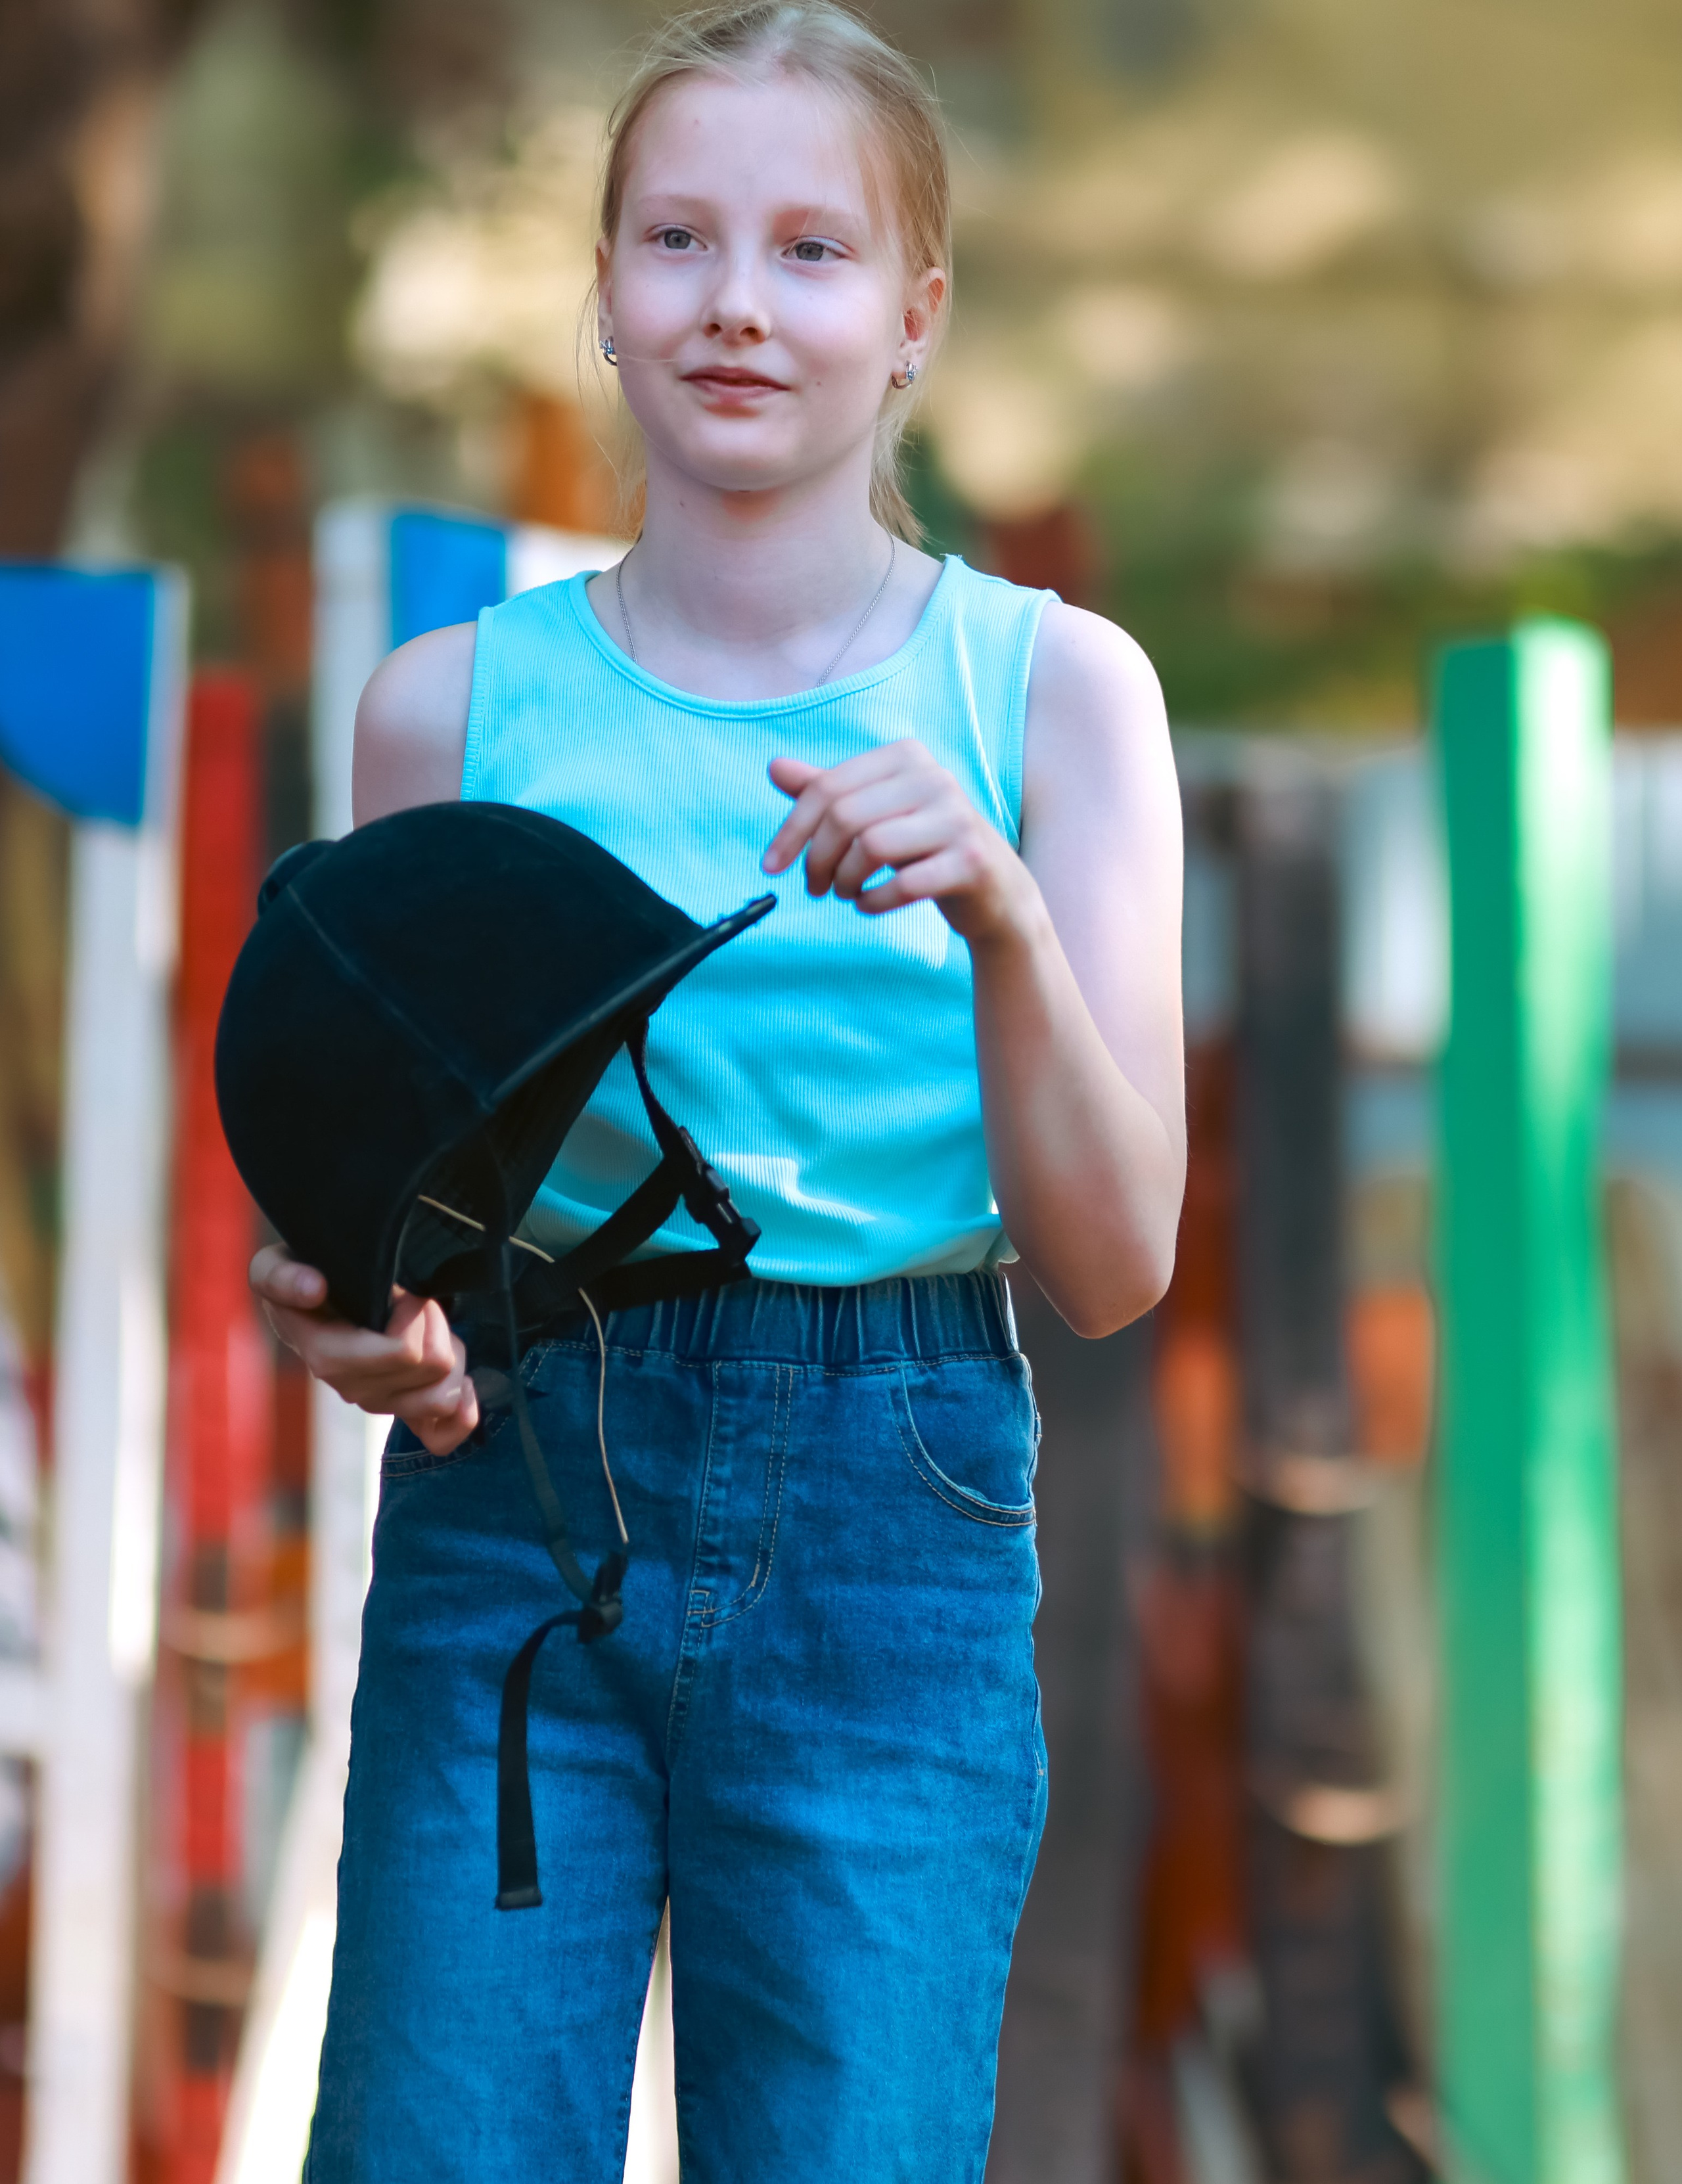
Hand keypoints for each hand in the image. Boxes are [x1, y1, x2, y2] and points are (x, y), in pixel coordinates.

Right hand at [249, 1243, 480, 1455]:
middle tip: (416, 1303)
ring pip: (445, 1396)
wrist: (318, 1297)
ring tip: (429, 1329)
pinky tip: (461, 1383)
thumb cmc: (306, 1277)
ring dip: (451, 1354)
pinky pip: (441, 1439)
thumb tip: (315, 1290)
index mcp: (327, 1357)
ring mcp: (379, 1405)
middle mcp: (351, 1389)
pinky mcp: (402, 1414)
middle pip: (434, 1368)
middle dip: (437, 1326)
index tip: (401, 1292)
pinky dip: (462, 1411)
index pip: (404, 1353)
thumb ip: (283, 1276)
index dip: (417, 1314)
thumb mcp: (277, 1266)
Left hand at [762, 740, 1037, 944]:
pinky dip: (873, 902)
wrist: (995, 890)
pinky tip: (869, 905)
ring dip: (845, 881)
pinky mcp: (971, 862)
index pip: (828, 788)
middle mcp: (936, 778)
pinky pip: (903, 884)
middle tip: (814, 887)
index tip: (772, 865)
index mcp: (907, 756)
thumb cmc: (924, 847)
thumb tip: (774, 767)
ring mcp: (958, 819)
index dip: (790, 830)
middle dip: (816, 860)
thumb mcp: (875, 814)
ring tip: (845, 893)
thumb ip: (829, 791)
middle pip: (844, 816)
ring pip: (871, 846)